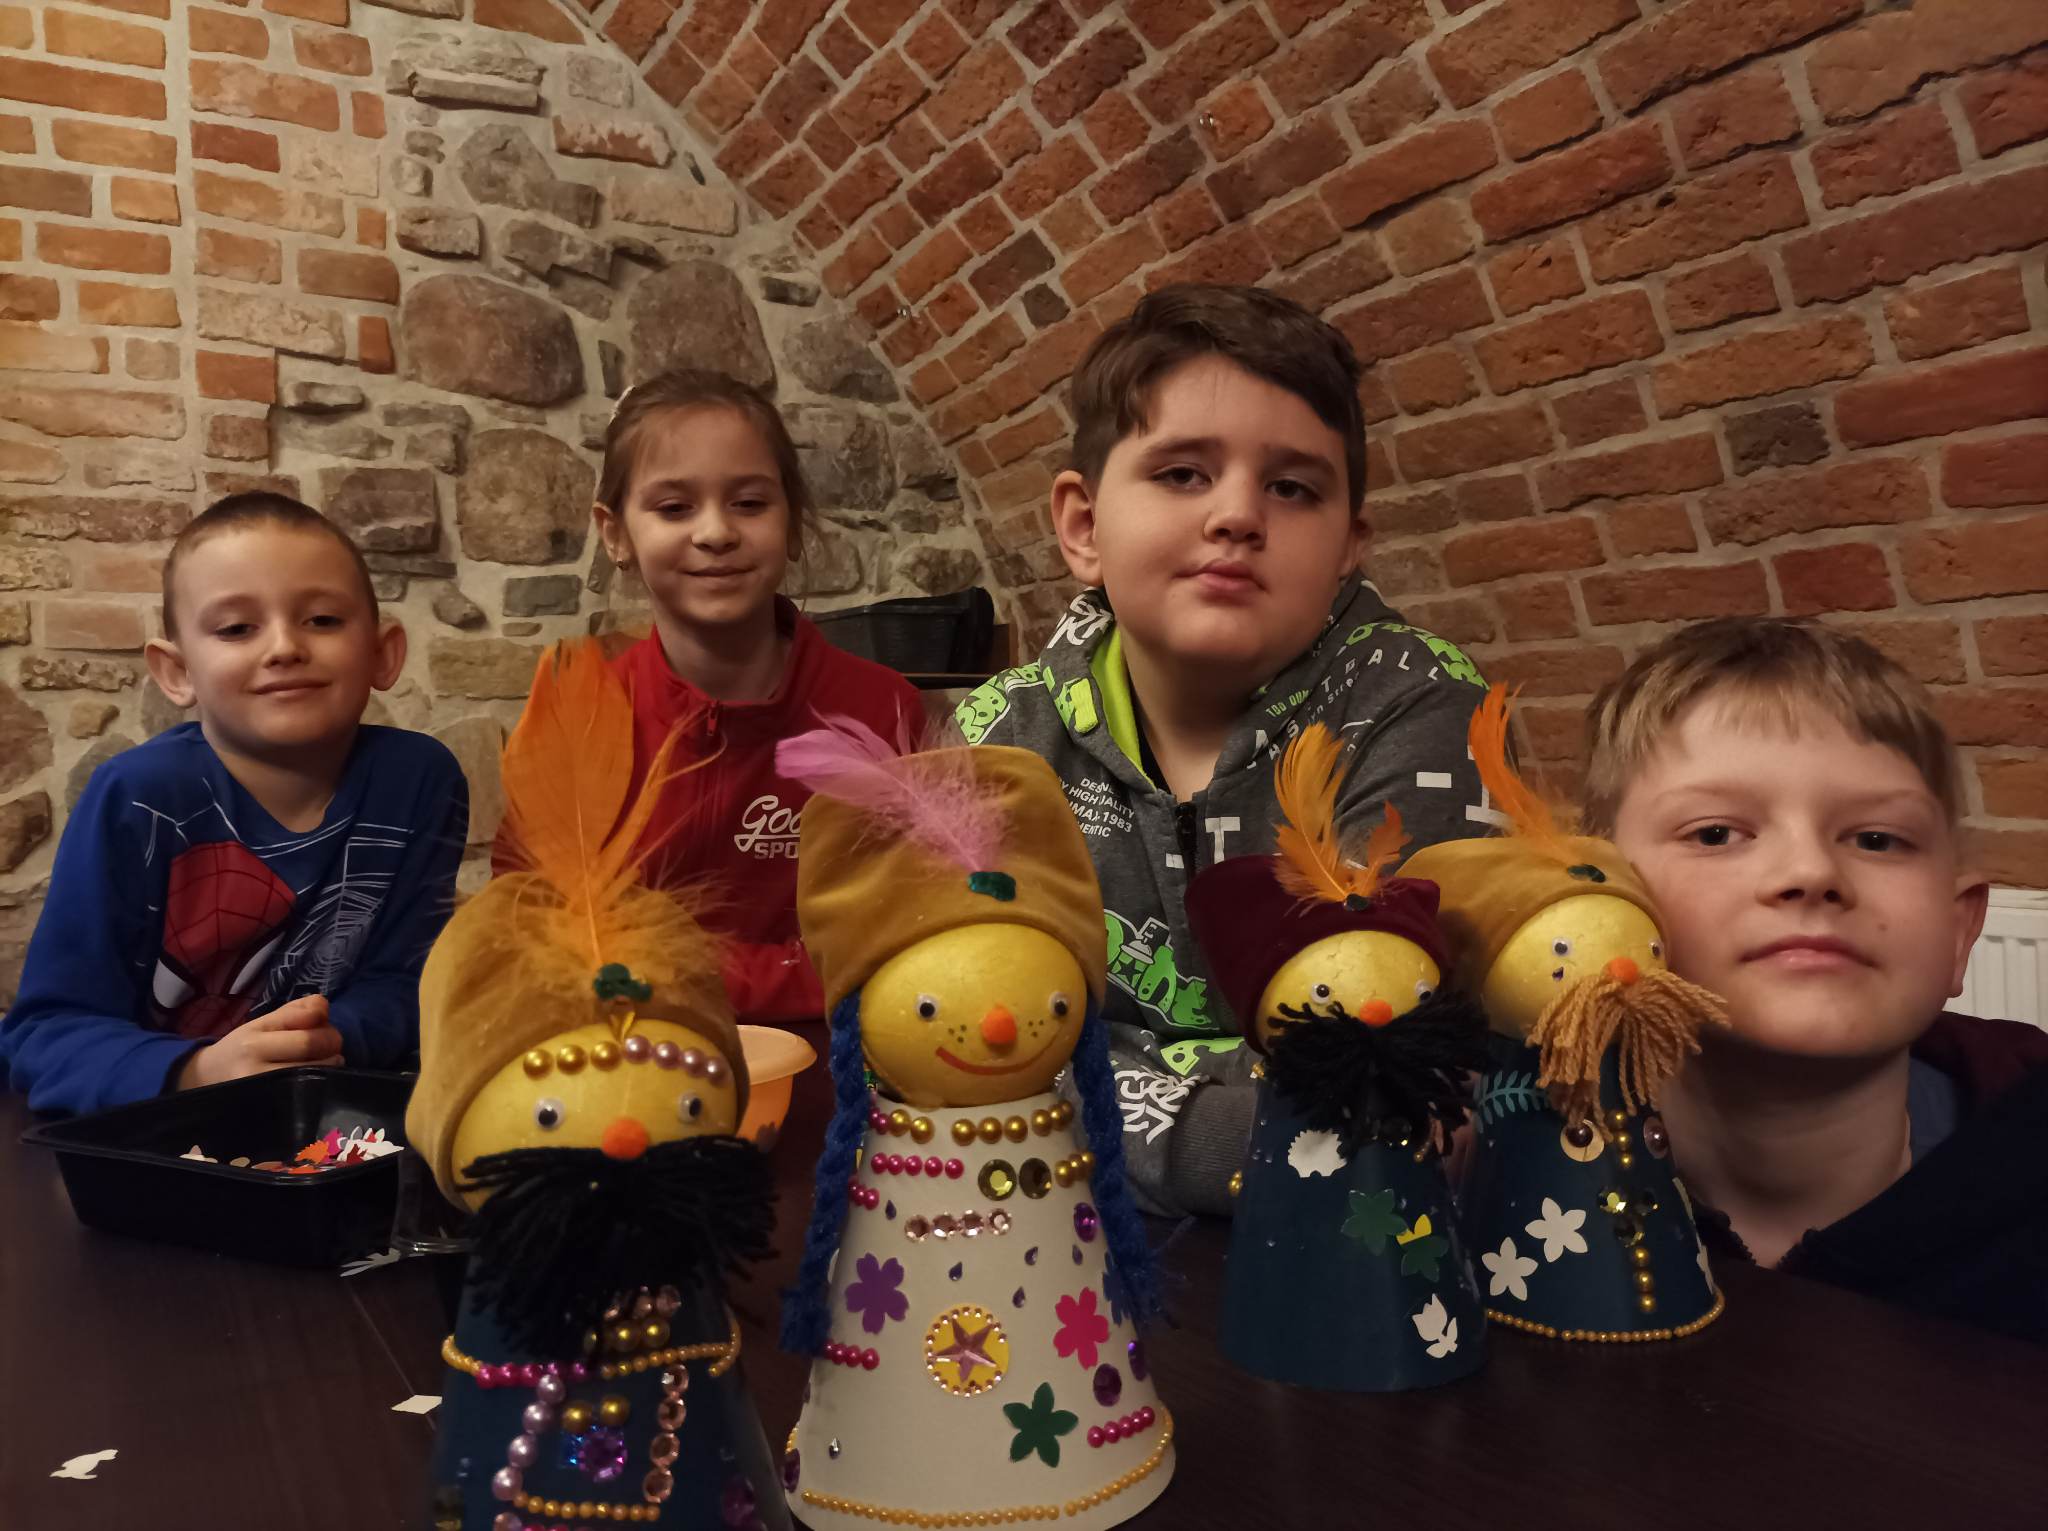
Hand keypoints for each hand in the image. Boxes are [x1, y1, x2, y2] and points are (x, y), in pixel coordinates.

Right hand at [173, 996, 344, 1090]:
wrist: (207, 1083)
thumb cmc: (240, 1050)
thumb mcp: (259, 1025)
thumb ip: (293, 1012)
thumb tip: (324, 1005)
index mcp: (253, 1043)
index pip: (302, 1028)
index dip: (323, 1022)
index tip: (322, 1021)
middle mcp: (256, 1070)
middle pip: (312, 1049)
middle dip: (332, 1042)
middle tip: (330, 1043)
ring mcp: (265, 1095)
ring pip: (316, 1073)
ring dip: (331, 1063)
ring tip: (323, 1060)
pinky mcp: (273, 1113)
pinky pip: (308, 1095)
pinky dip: (321, 1083)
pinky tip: (316, 1078)